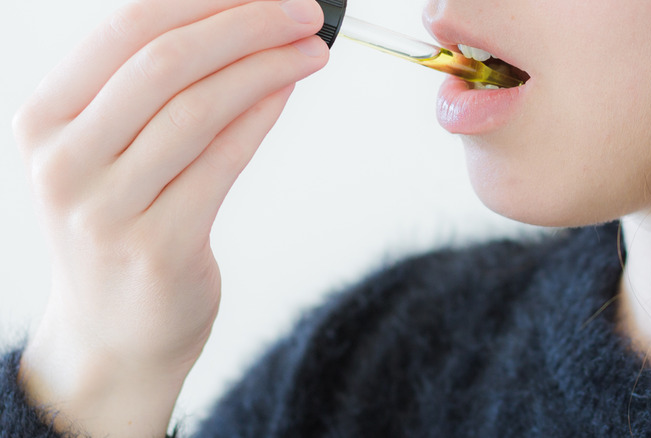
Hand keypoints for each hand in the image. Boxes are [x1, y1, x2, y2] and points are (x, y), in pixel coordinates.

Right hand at [13, 0, 326, 434]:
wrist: (113, 331)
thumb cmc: (121, 227)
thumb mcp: (107, 153)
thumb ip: (150, 92)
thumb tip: (233, 24)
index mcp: (46, 120)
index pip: (128, 29)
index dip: (206, 0)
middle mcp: (64, 161)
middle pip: (168, 61)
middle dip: (248, 25)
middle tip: (304, 13)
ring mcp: (106, 209)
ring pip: (200, 108)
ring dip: (268, 68)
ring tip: (312, 51)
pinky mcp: (158, 247)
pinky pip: (222, 162)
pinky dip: (262, 116)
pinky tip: (288, 92)